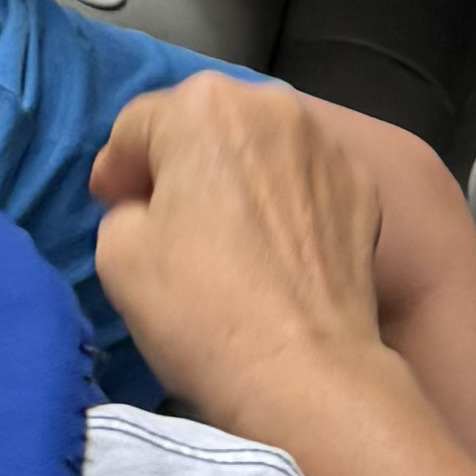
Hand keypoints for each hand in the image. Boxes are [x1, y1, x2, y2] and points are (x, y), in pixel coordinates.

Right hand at [90, 71, 390, 424]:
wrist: (303, 370)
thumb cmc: (199, 307)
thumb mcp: (117, 253)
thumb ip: (123, 206)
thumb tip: (150, 205)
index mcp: (203, 106)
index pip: (137, 126)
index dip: (117, 169)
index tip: (112, 205)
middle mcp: (272, 105)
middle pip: (205, 124)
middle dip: (179, 161)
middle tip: (164, 216)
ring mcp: (328, 143)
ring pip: (260, 146)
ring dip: (236, 175)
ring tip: (224, 231)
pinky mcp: (363, 185)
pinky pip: (305, 179)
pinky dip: (285, 199)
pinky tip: (274, 247)